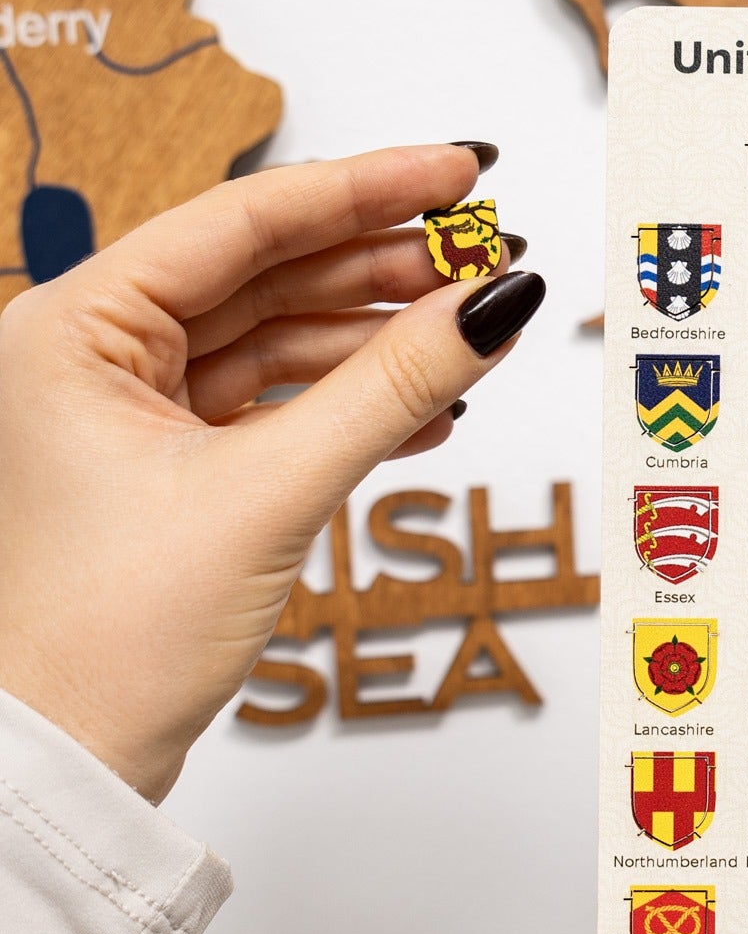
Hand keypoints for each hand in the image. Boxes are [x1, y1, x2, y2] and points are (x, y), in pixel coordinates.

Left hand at [0, 145, 544, 801]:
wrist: (66, 763)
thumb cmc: (110, 634)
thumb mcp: (274, 490)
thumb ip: (394, 385)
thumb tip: (496, 303)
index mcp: (74, 327)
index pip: (243, 219)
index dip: (367, 187)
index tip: (461, 171)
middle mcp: (95, 354)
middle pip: (270, 272)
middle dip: (387, 266)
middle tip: (492, 253)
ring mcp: (134, 410)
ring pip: (283, 337)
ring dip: (382, 339)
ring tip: (477, 332)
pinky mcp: (174, 466)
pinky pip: (281, 403)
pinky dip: (356, 402)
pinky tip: (433, 409)